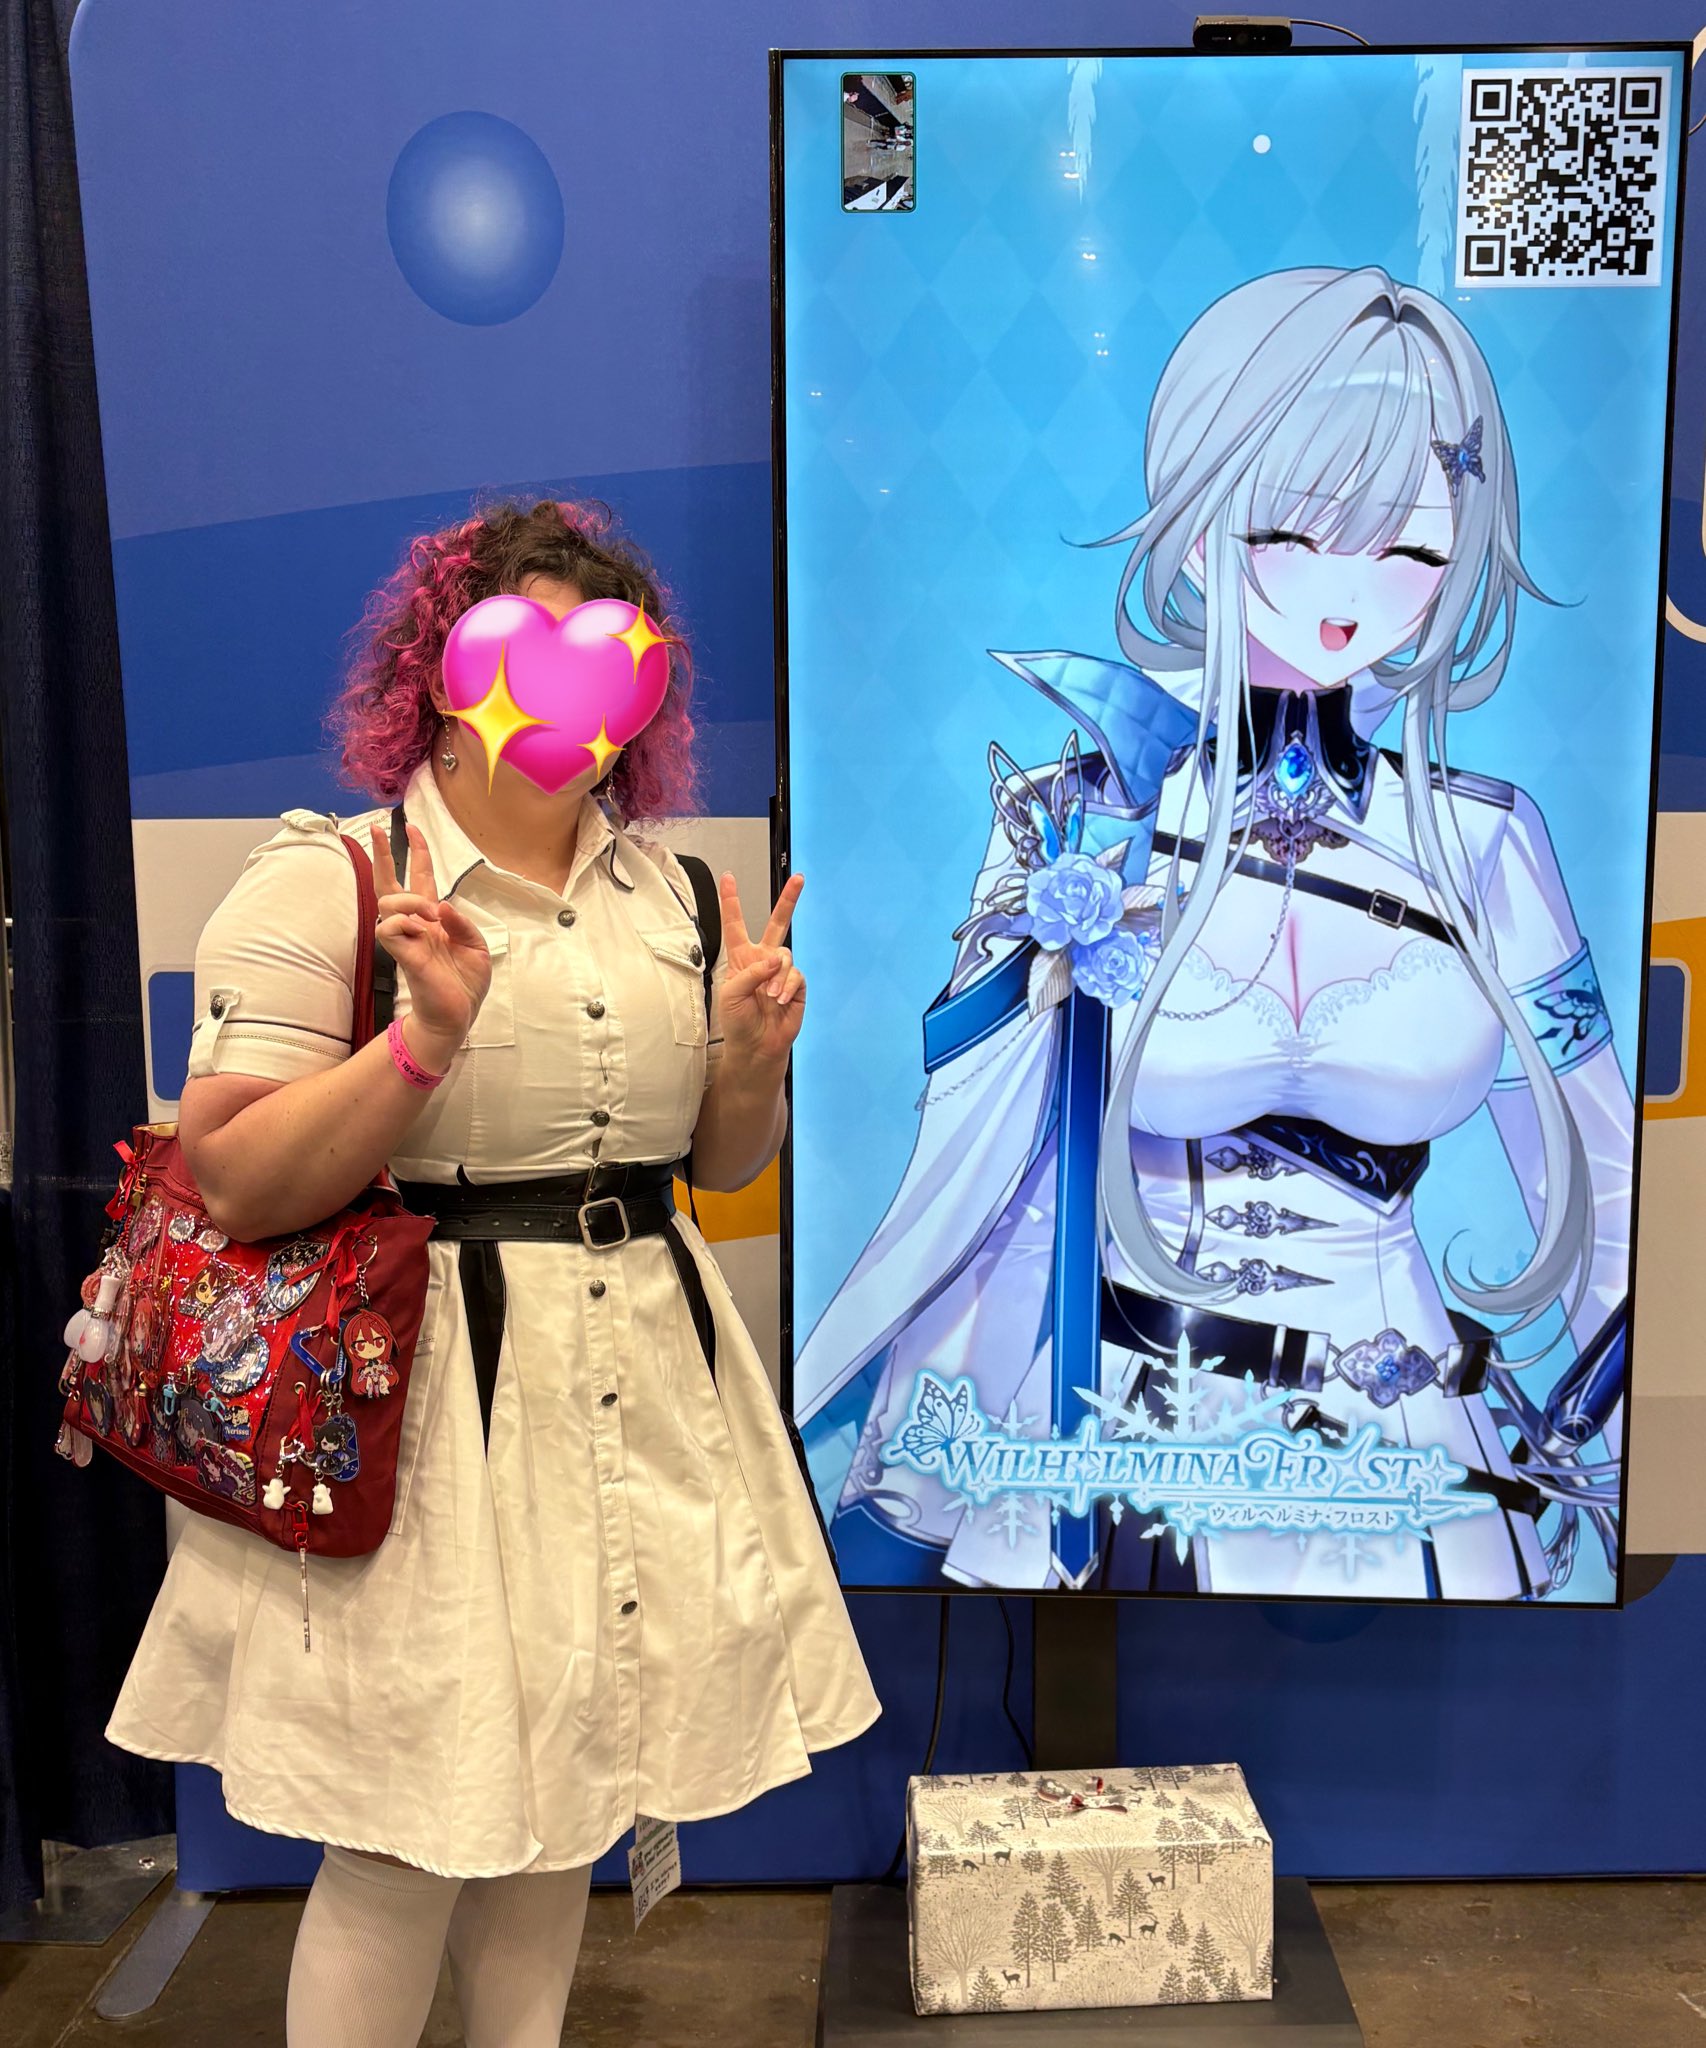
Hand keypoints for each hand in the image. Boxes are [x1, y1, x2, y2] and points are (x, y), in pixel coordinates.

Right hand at [371, 823, 492, 1062]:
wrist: (457, 1015)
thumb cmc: (465, 983)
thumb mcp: (476, 947)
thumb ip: (462, 923)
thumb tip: (442, 906)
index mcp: (433, 920)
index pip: (420, 879)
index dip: (417, 854)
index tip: (412, 828)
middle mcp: (415, 925)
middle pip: (389, 883)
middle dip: (382, 855)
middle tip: (378, 830)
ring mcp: (406, 938)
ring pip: (388, 900)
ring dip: (409, 898)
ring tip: (429, 914)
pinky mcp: (402, 954)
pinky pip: (388, 926)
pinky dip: (402, 921)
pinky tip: (419, 930)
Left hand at [718, 870, 805, 1066]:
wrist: (756, 1046)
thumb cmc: (738, 1021)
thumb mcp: (731, 994)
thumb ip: (750, 972)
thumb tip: (775, 959)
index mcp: (741, 957)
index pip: (735, 925)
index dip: (732, 902)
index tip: (728, 878)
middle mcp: (763, 960)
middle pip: (777, 923)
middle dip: (788, 901)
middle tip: (799, 880)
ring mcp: (781, 972)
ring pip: (785, 956)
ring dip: (777, 977)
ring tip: (769, 997)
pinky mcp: (797, 986)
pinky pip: (796, 976)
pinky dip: (787, 988)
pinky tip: (780, 1001)